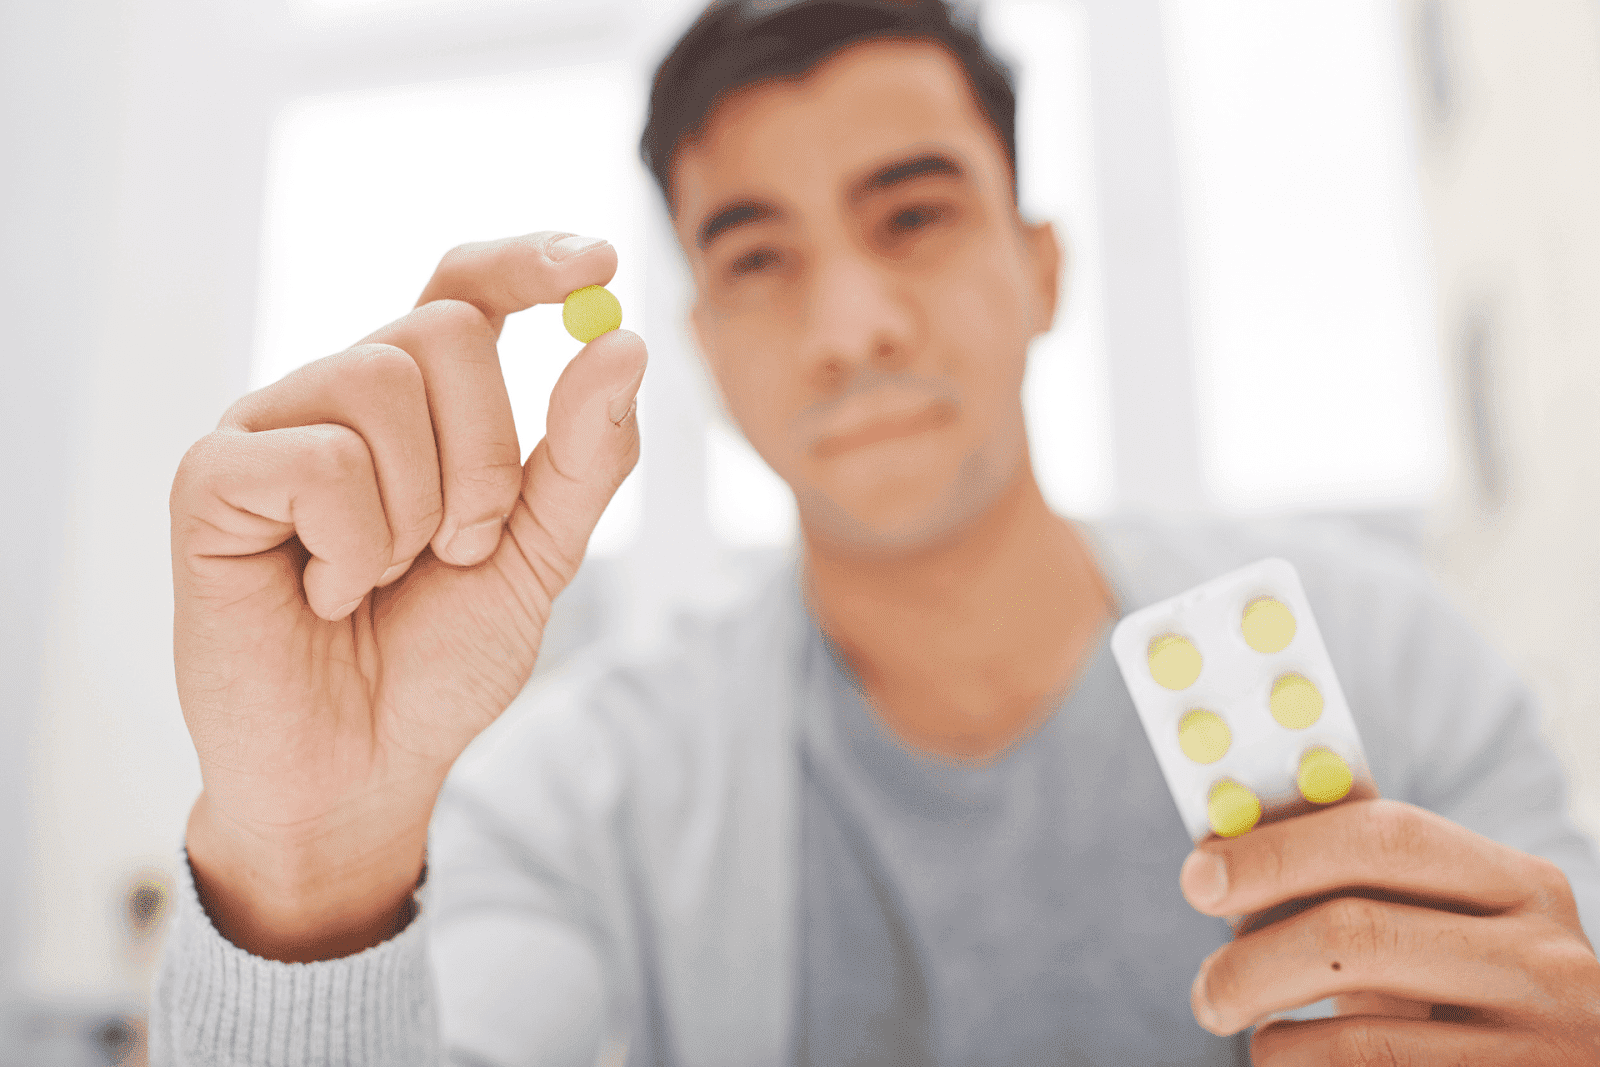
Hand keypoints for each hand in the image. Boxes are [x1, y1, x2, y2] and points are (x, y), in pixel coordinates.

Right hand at [170, 232, 644, 960]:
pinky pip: (319, 460)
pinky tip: (325, 593)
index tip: (594, 260)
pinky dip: (354, 547)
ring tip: (387, 577)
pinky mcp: (211, 477)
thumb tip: (623, 341)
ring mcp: (269, 428)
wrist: (364, 769)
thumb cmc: (440, 659)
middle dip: (489, 461)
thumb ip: (584, 456)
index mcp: (416, 404)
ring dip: (421, 510)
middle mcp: (338, 396)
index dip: (525, 262)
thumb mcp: (540, 555)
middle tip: (460, 549)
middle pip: (443, 333)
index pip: (463, 288)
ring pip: (380, 383)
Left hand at [1179, 798, 1599, 1063]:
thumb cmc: (1467, 993)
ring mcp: (1544, 1048)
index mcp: (1520, 885)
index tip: (1199, 873)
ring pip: (1359, 1037)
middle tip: (1205, 987)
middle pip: (1358, 935)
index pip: (1384, 836)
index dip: (1278, 849)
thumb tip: (1224, 844)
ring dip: (1272, 1038)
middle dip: (1253, 956)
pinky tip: (1291, 1059)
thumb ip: (1355, 875)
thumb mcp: (1435, 924)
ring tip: (1243, 1031)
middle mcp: (1545, 962)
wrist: (1561, 1066)